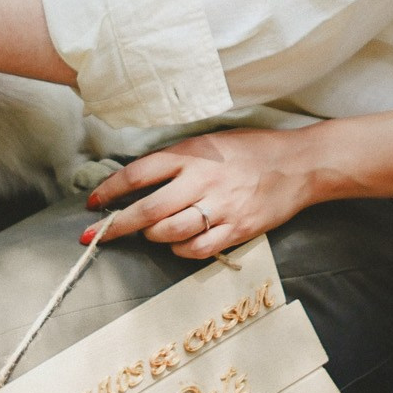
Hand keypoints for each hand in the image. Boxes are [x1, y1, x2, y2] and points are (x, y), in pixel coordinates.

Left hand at [86, 127, 328, 257]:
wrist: (299, 164)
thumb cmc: (252, 150)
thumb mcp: (210, 142)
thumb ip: (177, 160)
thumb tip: (139, 179)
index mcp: (192, 155)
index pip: (138, 173)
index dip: (110, 190)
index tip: (92, 202)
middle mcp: (203, 181)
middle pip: (147, 210)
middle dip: (115, 226)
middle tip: (94, 235)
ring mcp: (220, 208)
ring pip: (169, 233)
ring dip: (151, 236)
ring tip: (150, 232)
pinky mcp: (237, 229)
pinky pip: (198, 249)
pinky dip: (180, 250)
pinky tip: (179, 243)